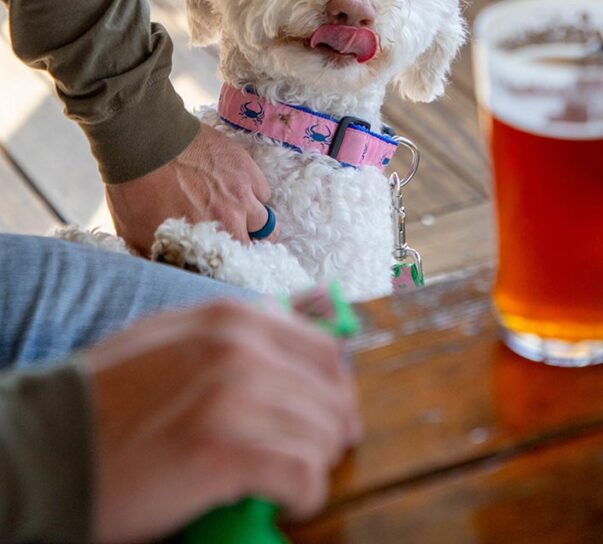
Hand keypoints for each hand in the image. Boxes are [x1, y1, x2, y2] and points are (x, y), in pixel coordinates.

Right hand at [84, 299, 361, 543]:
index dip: (334, 390)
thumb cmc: (109, 397)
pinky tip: (285, 502)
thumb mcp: (172, 337)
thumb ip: (232, 332)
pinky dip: (304, 496)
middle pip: (332, 395)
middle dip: (330, 432)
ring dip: (315, 465)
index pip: (326, 350)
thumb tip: (294, 329)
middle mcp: (238, 348)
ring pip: (324, 435)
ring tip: (289, 482)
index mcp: (231, 318)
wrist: (49, 445)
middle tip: (309, 458)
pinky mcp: (222, 452)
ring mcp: (232, 396)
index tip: (327, 418)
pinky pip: (303, 474)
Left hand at [106, 122, 274, 253]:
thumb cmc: (135, 188)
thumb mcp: (137, 234)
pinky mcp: (245, 168)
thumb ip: (157, 255)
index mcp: (206, 242)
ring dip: (255, 223)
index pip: (232, 269)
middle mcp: (232, 221)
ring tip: (238, 216)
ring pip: (267, 220)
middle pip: (259, 247)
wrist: (144, 142)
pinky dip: (253, 194)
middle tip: (232, 240)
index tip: (224, 262)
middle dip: (246, 247)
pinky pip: (262, 190)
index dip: (230, 268)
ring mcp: (243, 193)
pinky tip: (236, 190)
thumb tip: (163, 270)